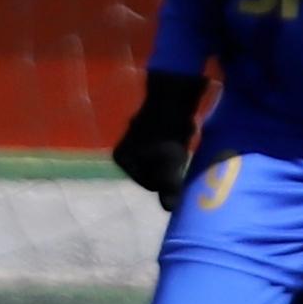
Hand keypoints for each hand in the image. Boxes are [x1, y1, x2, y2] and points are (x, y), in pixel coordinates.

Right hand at [112, 62, 209, 198]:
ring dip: (174, 155)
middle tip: (180, 150)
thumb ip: (169, 187)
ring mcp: (134, 139)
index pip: (151, 185)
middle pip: (155, 173)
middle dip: (170, 166)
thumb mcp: (169, 162)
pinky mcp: (147, 129)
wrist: (172, 94)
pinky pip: (163, 146)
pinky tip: (180, 133)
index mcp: (121, 159)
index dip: (167, 177)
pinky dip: (174, 143)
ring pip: (161, 160)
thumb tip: (169, 209)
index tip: (174, 159)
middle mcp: (123, 150)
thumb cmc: (167, 131)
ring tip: (181, 141)